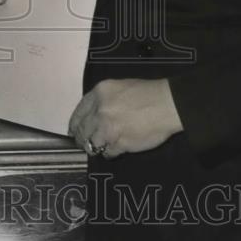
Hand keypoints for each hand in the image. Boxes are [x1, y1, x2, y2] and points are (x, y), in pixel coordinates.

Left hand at [68, 78, 182, 157]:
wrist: (168, 104)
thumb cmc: (147, 93)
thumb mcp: (119, 87)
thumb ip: (103, 100)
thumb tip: (94, 114)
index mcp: (98, 94)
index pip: (78, 113)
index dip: (74, 124)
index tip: (73, 131)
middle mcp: (100, 111)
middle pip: (82, 130)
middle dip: (82, 138)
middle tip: (84, 143)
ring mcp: (109, 129)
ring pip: (92, 143)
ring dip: (95, 146)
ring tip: (101, 147)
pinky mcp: (120, 144)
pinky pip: (108, 152)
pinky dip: (110, 153)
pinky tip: (115, 150)